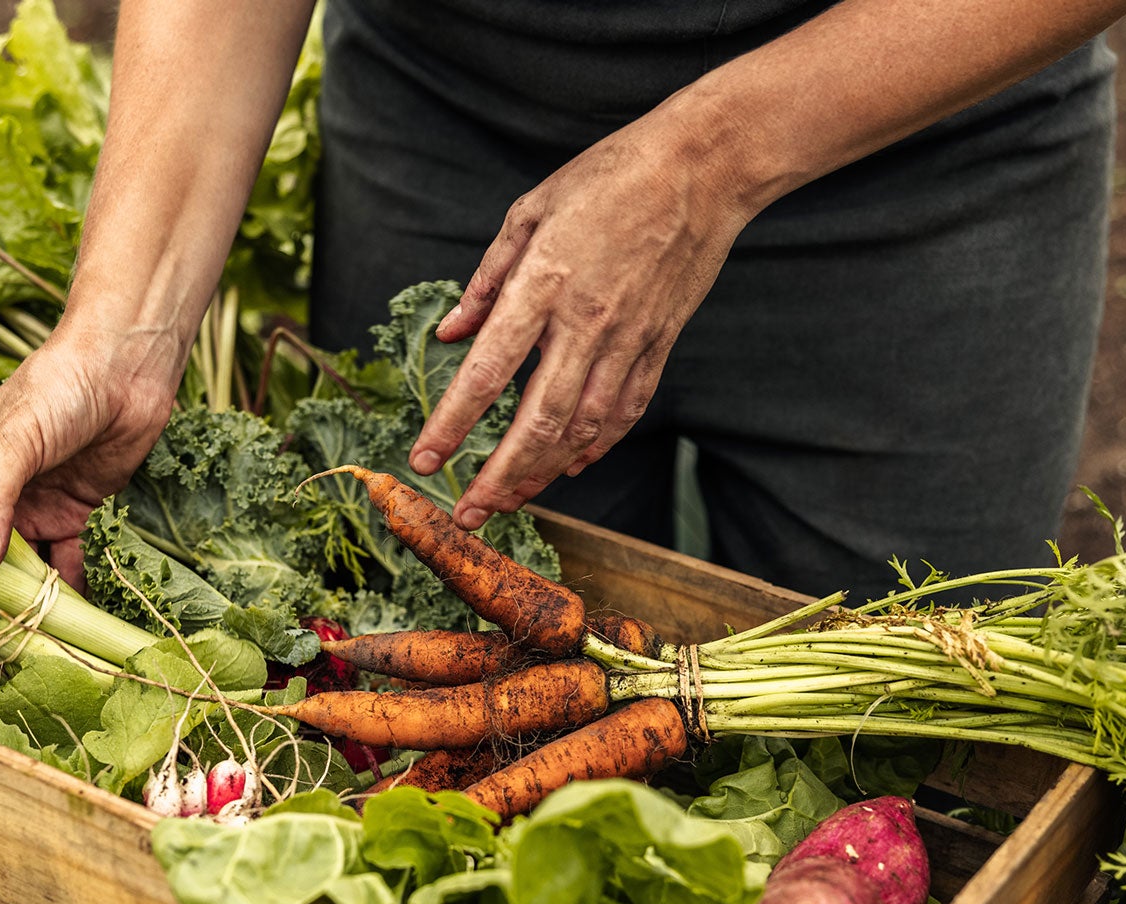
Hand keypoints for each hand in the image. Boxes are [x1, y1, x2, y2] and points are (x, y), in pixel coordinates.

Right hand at [0, 324, 182, 687]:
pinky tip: (69, 637)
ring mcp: (30, 512)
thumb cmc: (59, 384)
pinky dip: (66, 602)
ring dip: (13, 627)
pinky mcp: (73, 518)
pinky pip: (65, 570)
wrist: (127, 364)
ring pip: (14, 584)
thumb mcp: (15, 437)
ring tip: (10, 673)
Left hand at [410, 106, 753, 529]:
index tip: (423, 460)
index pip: (486, 372)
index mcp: (543, 284)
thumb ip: (487, 278)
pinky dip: (596, 446)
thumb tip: (450, 332)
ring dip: (543, 472)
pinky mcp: (660, 344)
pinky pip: (625, 411)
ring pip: (583, 428)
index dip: (451, 424)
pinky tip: (571, 466)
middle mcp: (586, 322)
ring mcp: (628, 339)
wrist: (702, 168)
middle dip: (498, 476)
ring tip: (510, 500)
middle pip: (537, 421)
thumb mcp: (531, 211)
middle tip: (468, 513)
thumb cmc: (610, 176)